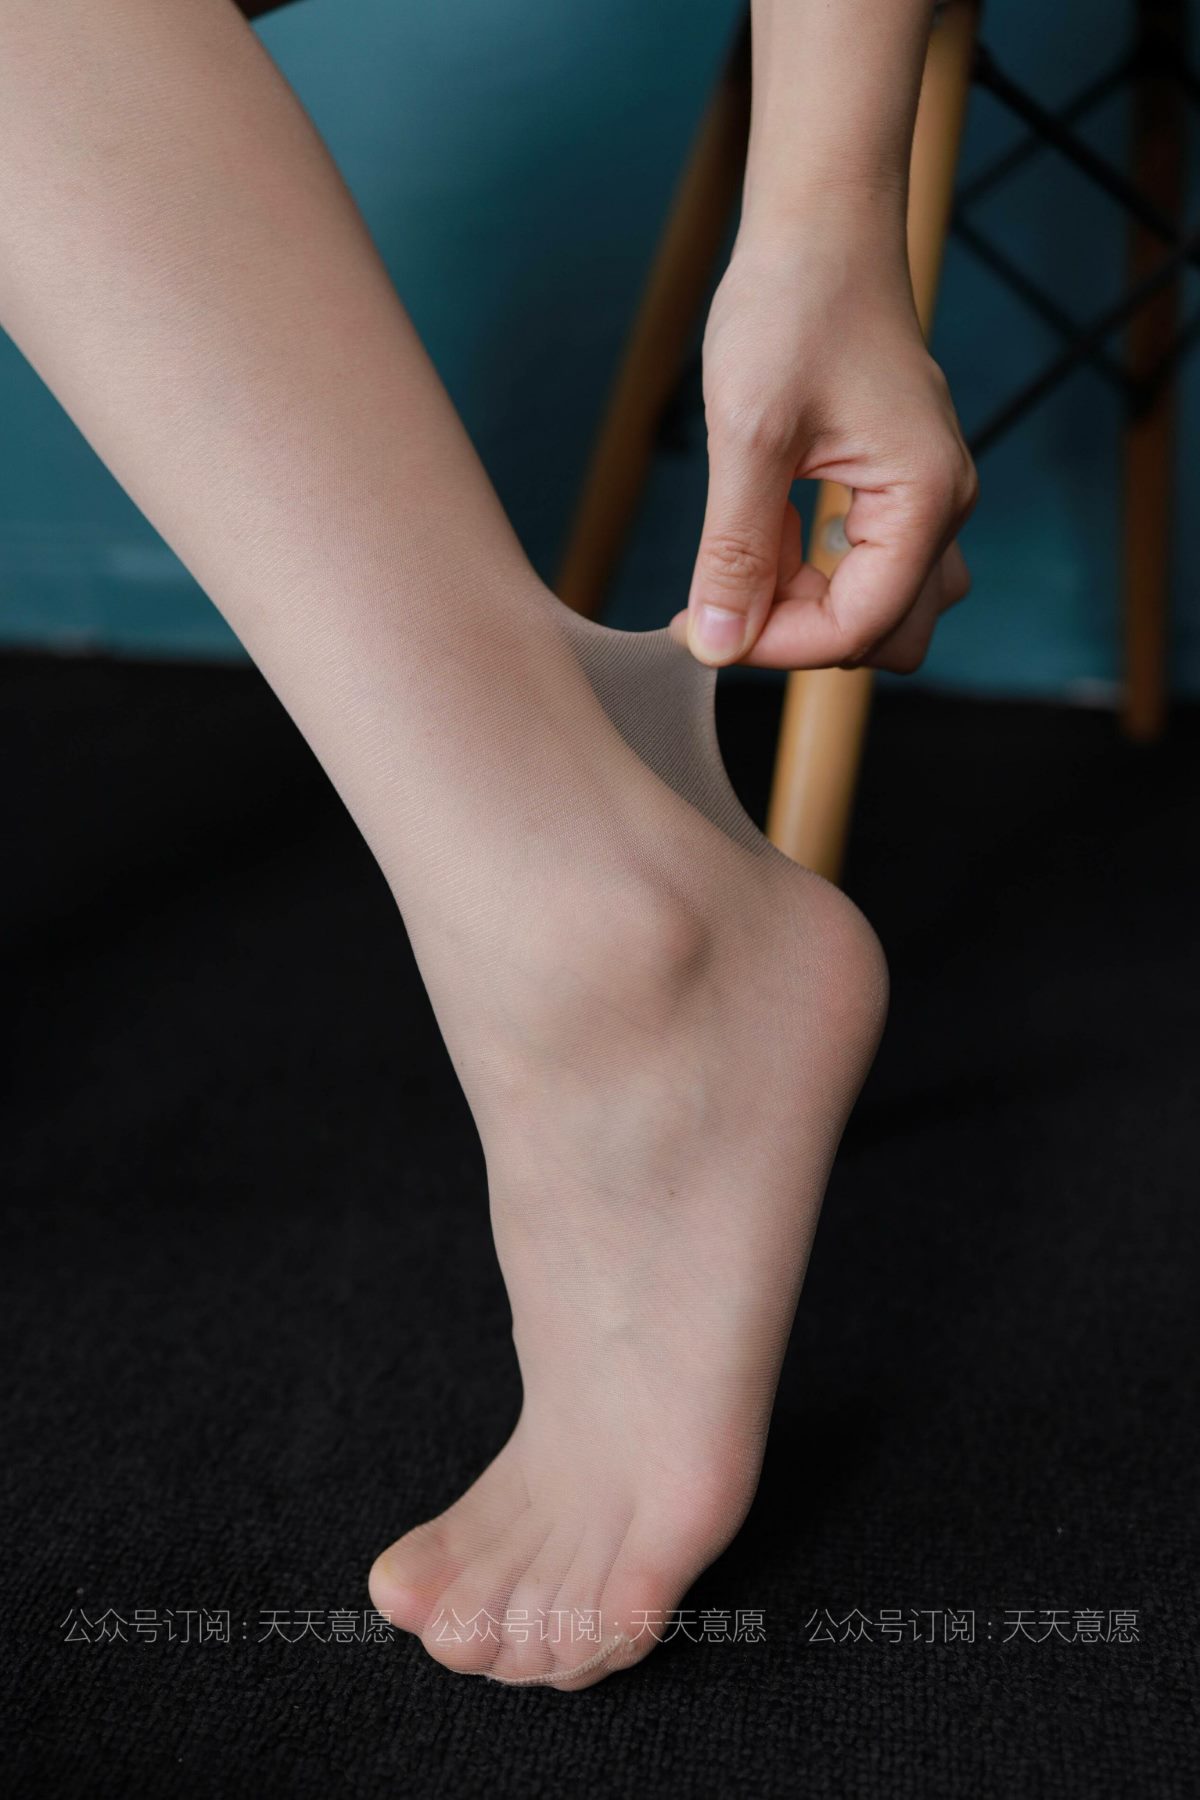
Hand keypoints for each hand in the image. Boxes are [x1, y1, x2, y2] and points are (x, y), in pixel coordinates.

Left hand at [672, 214, 977, 670]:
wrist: (819, 222)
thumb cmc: (792, 305)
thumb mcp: (748, 436)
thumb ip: (736, 551)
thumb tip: (717, 643)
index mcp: (923, 499)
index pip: (860, 627)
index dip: (777, 645)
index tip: (704, 628)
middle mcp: (941, 506)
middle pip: (884, 635)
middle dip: (800, 634)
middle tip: (722, 598)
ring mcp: (923, 496)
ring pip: (879, 606)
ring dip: (808, 605)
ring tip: (740, 557)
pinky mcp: (895, 484)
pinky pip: (864, 564)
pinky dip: (810, 571)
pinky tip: (760, 531)